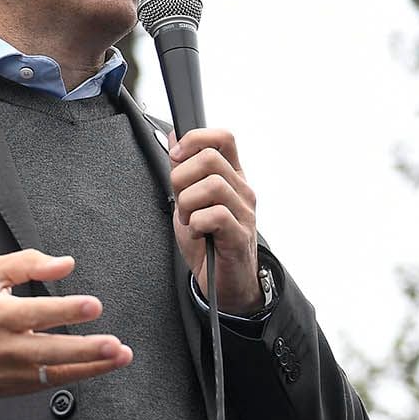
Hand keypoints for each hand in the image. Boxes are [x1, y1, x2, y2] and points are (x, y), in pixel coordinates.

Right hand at [0, 250, 132, 396]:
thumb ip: (26, 263)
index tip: (94, 306)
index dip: (66, 310)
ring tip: (120, 356)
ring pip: (57, 372)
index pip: (36, 312)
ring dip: (92, 366)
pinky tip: (100, 367)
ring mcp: (11, 372)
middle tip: (114, 344)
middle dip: (85, 349)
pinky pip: (51, 384)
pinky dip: (77, 375)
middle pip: (50, 350)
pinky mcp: (16, 387)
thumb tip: (65, 264)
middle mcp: (4, 346)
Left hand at [168, 128, 259, 312]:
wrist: (223, 282)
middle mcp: (242, 190)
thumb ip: (183, 170)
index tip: (175, 157)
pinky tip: (198, 233)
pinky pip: (215, 215)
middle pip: (210, 158)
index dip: (195, 139)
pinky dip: (197, 223)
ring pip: (212, 185)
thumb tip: (174, 137)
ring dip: (188, 203)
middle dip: (182, 177)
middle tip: (180, 200)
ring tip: (189, 219)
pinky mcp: (240, 236)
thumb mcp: (189, 200)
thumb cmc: (207, 240)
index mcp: (231, 176)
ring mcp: (244, 212)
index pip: (223, 138)